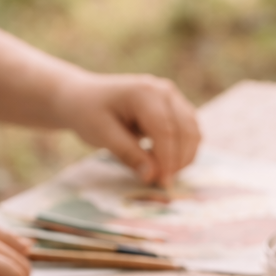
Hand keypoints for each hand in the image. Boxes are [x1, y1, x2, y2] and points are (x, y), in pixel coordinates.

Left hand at [54, 73, 200, 185]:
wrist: (83, 97)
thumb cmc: (88, 113)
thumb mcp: (102, 135)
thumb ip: (130, 155)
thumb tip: (153, 177)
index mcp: (145, 93)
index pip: (166, 131)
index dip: (168, 161)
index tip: (162, 184)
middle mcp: (164, 91)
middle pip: (186, 131)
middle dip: (178, 161)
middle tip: (162, 183)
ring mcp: (173, 97)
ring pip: (193, 133)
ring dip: (184, 157)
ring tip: (163, 174)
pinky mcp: (176, 107)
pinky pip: (190, 132)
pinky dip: (183, 150)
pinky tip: (166, 163)